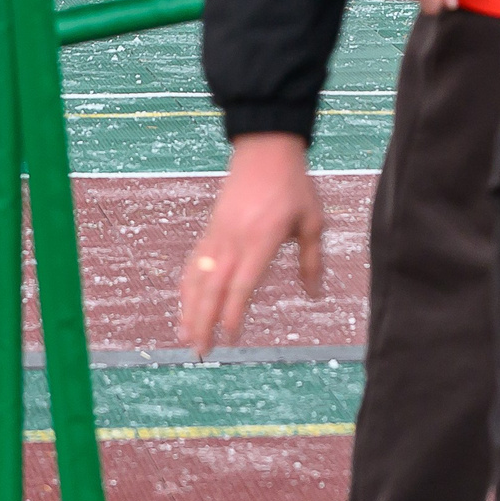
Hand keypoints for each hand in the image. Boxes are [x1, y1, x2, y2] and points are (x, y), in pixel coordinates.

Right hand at [177, 133, 323, 356]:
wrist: (265, 148)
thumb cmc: (293, 185)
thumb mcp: (312, 221)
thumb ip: (312, 260)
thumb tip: (314, 296)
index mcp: (260, 240)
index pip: (242, 286)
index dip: (233, 315)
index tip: (230, 339)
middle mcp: (233, 240)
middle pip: (213, 288)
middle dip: (203, 322)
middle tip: (199, 352)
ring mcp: (218, 234)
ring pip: (198, 277)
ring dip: (190, 309)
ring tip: (185, 337)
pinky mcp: (212, 228)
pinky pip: (195, 262)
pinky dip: (188, 285)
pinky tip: (185, 303)